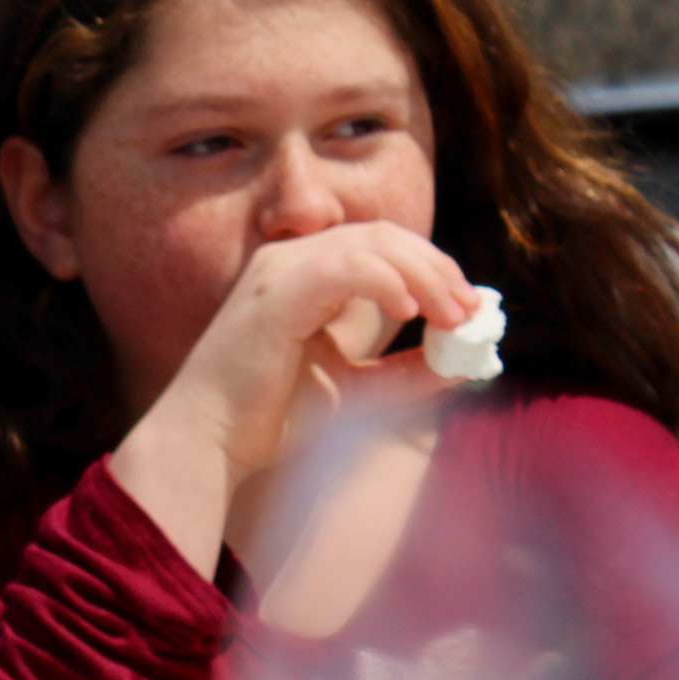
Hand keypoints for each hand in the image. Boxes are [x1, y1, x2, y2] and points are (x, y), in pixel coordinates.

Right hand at [111, 223, 477, 573]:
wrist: (207, 443)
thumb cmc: (268, 419)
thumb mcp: (354, 390)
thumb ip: (402, 374)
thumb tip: (460, 364)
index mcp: (303, 274)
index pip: (382, 246)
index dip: (432, 269)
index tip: (468, 308)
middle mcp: (289, 260)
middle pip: (385, 236)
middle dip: (438, 268)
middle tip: (471, 310)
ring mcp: (279, 271)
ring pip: (372, 244)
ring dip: (424, 274)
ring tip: (451, 315)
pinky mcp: (276, 294)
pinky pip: (345, 268)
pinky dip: (385, 282)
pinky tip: (410, 311)